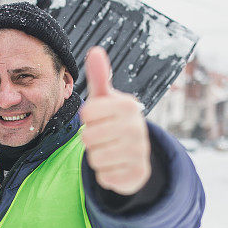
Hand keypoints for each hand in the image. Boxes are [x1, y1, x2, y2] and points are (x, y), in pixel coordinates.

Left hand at [80, 46, 150, 194]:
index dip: (88, 118)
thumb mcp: (106, 99)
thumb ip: (99, 77)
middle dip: (90, 140)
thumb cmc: (113, 120)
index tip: (99, 118)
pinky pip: (104, 177)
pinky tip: (116, 165)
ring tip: (109, 150)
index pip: (87, 113)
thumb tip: (95, 50)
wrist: (136, 153)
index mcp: (128, 106)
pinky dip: (105, 174)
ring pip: (94, 159)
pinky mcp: (137, 175)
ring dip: (96, 157)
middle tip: (103, 137)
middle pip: (88, 138)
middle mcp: (137, 128)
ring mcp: (139, 152)